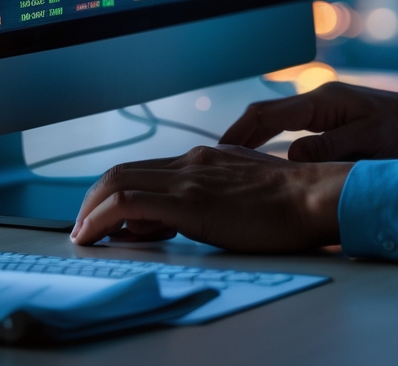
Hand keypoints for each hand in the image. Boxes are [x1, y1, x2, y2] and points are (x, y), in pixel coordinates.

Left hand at [71, 145, 350, 249]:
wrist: (315, 196)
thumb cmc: (294, 202)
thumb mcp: (247, 190)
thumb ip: (218, 195)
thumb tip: (195, 215)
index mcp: (206, 158)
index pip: (144, 168)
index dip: (115, 191)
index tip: (105, 218)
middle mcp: (192, 161)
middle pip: (121, 171)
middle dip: (92, 200)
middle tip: (83, 229)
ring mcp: (189, 179)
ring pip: (116, 182)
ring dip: (89, 211)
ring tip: (82, 237)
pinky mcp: (189, 202)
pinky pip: (126, 204)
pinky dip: (100, 219)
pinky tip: (92, 237)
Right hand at [221, 81, 397, 161]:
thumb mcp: (368, 141)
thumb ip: (328, 148)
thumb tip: (288, 157)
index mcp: (322, 101)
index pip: (267, 113)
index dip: (239, 133)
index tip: (216, 154)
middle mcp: (318, 100)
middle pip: (264, 114)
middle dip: (237, 135)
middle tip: (211, 162)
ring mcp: (323, 109)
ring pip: (275, 121)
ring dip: (252, 138)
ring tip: (227, 166)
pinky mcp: (331, 121)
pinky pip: (290, 128)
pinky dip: (271, 142)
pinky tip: (262, 163)